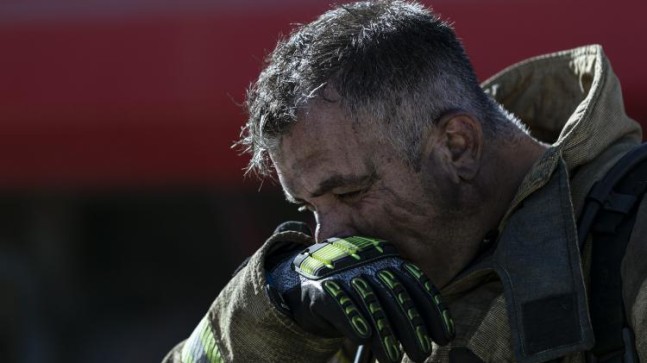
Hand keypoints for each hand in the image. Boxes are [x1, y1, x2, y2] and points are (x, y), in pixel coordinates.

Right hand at [265, 226, 454, 362]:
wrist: (303, 283)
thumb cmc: (350, 292)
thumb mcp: (378, 293)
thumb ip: (400, 306)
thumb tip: (431, 337)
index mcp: (386, 260)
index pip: (415, 283)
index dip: (432, 309)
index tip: (445, 335)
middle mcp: (367, 263)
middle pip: (395, 294)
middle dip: (411, 326)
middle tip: (421, 353)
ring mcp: (342, 273)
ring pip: (369, 302)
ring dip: (383, 332)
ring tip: (393, 357)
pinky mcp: (320, 289)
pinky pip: (339, 303)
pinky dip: (352, 319)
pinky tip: (362, 337)